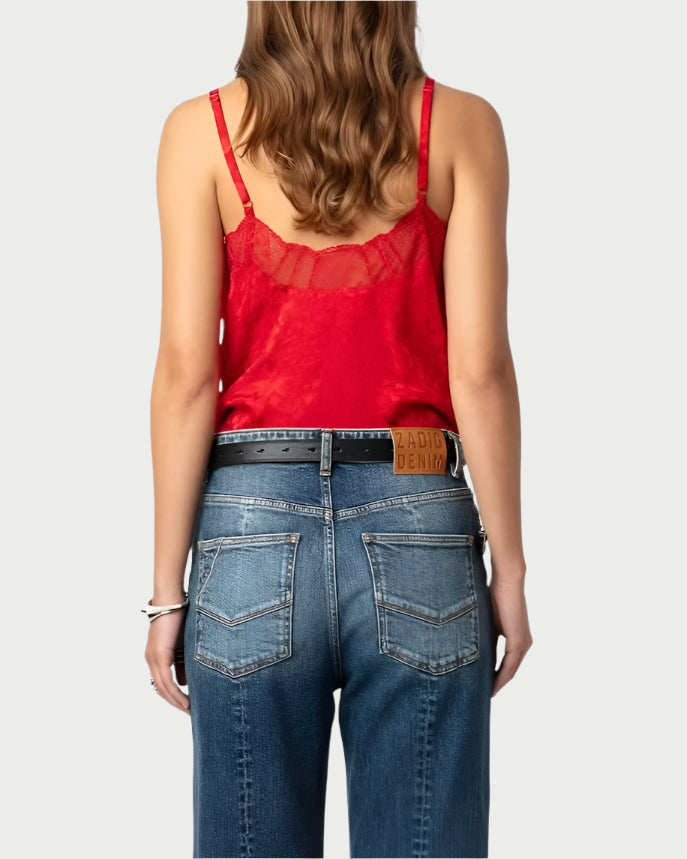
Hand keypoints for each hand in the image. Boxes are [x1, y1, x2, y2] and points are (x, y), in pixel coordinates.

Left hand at [145, 609, 190, 713]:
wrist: (172, 599)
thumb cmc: (180, 616)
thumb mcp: (184, 644)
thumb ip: (184, 662)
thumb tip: (186, 682)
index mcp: (157, 656)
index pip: (163, 683)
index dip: (174, 696)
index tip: (187, 705)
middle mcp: (151, 659)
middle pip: (161, 689)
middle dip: (176, 703)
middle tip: (190, 713)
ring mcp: (153, 658)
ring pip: (162, 688)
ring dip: (176, 701)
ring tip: (190, 710)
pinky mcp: (158, 655)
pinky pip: (166, 681)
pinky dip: (176, 693)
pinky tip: (185, 701)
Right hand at [489, 574, 532, 696]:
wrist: (507, 580)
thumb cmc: (496, 594)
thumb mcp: (488, 620)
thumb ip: (484, 635)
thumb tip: (472, 647)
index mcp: (517, 637)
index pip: (507, 663)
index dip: (496, 676)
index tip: (483, 685)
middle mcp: (524, 643)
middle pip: (510, 671)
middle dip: (497, 684)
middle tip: (483, 695)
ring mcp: (523, 643)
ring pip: (510, 671)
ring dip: (498, 684)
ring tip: (485, 694)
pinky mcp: (518, 641)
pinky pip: (510, 666)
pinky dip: (501, 678)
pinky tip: (492, 686)